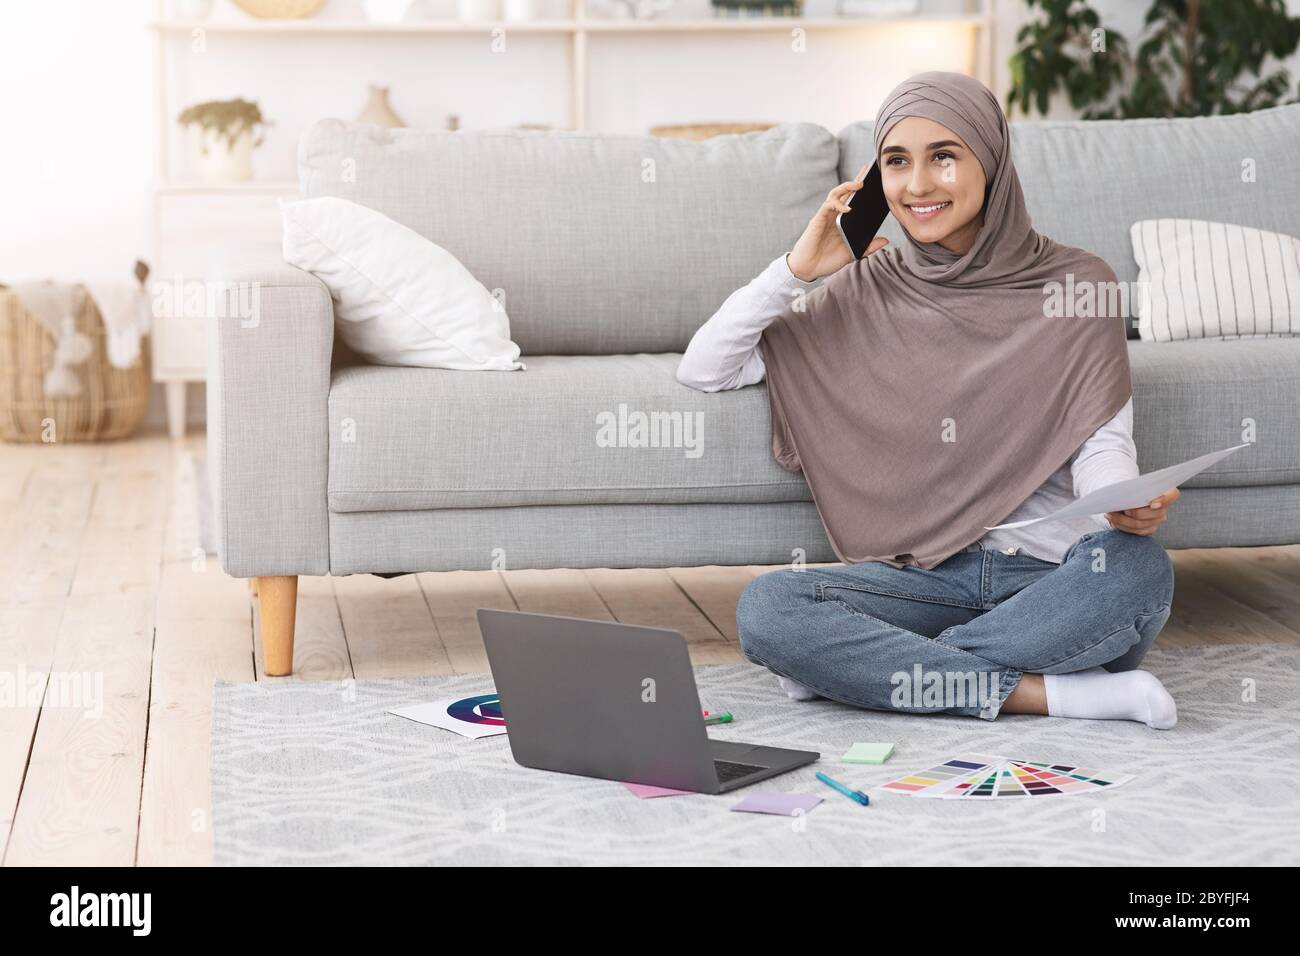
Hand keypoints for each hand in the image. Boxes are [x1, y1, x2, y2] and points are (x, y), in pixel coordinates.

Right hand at [787, 162, 889, 281]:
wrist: (809, 269)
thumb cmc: (827, 260)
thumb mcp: (853, 253)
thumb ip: (868, 247)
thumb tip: (885, 240)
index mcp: (842, 220)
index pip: (853, 199)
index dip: (861, 189)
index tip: (875, 179)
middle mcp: (833, 215)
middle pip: (845, 192)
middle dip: (856, 180)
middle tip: (869, 170)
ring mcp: (825, 216)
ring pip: (835, 194)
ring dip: (846, 187)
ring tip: (860, 184)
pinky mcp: (818, 220)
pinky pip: (827, 206)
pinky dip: (837, 204)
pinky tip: (847, 208)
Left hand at [1106, 487, 1179, 535]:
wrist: (1126, 497)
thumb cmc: (1131, 488)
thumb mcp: (1132, 484)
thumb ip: (1133, 488)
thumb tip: (1121, 493)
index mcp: (1166, 493)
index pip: (1173, 496)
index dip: (1164, 501)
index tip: (1152, 504)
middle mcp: (1163, 509)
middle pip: (1153, 514)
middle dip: (1135, 512)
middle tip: (1121, 508)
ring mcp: (1156, 521)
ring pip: (1140, 524)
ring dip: (1122, 520)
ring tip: (1109, 513)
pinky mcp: (1147, 530)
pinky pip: (1134, 531)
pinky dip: (1121, 526)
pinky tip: (1112, 519)